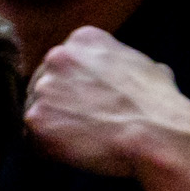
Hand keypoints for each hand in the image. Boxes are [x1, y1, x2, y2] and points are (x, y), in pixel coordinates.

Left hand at [23, 28, 189, 180]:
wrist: (155, 134)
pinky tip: (73, 151)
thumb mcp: (143, 64)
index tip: (86, 102)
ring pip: (35, 111)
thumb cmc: (158, 103)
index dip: (72, 87)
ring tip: (81, 138)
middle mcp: (57, 57)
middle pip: (43, 85)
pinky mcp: (35, 119)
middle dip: (57, 105)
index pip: (61, 64)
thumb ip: (119, 62)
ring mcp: (43, 88)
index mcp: (82, 39)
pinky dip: (47, 149)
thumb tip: (126, 69)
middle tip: (81, 123)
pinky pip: (31, 138)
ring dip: (51, 127)